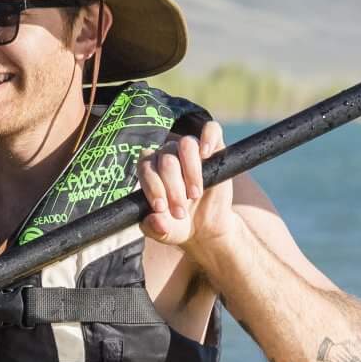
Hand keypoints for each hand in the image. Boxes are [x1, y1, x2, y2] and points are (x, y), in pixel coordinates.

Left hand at [138, 120, 238, 256]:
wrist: (206, 228)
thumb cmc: (178, 224)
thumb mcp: (164, 232)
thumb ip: (155, 227)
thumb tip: (156, 220)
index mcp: (150, 170)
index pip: (145, 167)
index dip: (152, 186)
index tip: (160, 208)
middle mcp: (168, 155)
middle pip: (166, 160)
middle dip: (173, 189)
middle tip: (180, 213)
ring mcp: (191, 150)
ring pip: (186, 145)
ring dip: (191, 171)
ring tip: (195, 194)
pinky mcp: (214, 148)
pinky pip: (211, 129)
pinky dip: (208, 137)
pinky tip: (207, 153)